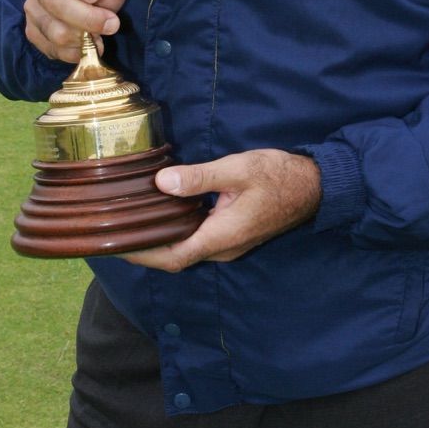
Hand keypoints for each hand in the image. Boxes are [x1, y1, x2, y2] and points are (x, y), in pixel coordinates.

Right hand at [24, 0, 127, 64]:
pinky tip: (87, 44)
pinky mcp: (32, 31)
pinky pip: (52, 48)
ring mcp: (31, 7)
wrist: (90, 7)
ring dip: (83, 36)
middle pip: (52, 0)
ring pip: (53, 29)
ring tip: (100, 34)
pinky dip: (74, 51)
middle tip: (111, 23)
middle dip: (86, 16)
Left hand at [122, 149, 322, 270]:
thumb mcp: (238, 169)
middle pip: (175, 258)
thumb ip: (199, 177)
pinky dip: (175, 233)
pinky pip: (196, 241)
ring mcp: (229, 245)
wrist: (313, 187)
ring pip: (185, 250)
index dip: (142, 256)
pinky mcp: (232, 236)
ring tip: (131, 223)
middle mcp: (223, 248)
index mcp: (222, 236)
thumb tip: (162, 183)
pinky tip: (163, 214)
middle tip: (114, 232)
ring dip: (158, 242)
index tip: (115, 246)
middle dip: (144, 250)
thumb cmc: (278, 176)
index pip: (173, 257)